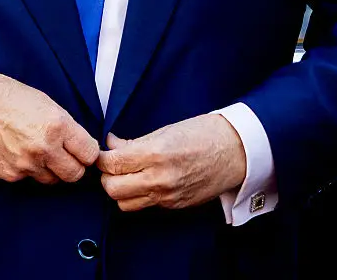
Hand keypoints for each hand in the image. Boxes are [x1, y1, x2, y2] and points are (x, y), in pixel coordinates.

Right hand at [0, 70, 99, 183]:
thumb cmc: (9, 97)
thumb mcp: (46, 103)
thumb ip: (65, 127)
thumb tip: (80, 146)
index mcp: (56, 126)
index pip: (89, 154)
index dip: (88, 151)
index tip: (83, 149)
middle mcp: (43, 149)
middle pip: (75, 174)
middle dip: (74, 165)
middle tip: (66, 154)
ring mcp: (25, 165)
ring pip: (52, 180)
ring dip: (50, 169)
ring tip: (38, 149)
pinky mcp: (9, 175)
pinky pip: (29, 179)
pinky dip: (28, 170)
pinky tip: (19, 151)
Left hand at [97, 113, 245, 211]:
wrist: (234, 151)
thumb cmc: (203, 133)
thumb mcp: (165, 130)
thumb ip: (135, 142)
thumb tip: (112, 144)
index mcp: (155, 154)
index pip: (112, 163)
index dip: (101, 158)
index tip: (102, 153)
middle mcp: (159, 178)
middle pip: (113, 189)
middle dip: (107, 177)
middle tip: (112, 165)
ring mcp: (167, 195)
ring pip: (125, 204)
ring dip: (120, 191)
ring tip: (126, 175)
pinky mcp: (175, 205)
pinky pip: (146, 206)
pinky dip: (139, 196)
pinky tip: (145, 181)